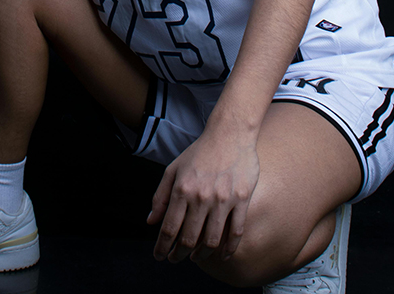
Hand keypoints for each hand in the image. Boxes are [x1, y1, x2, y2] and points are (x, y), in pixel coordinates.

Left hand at [147, 125, 259, 263]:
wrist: (229, 134)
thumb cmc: (199, 152)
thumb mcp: (173, 169)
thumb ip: (161, 196)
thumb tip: (151, 221)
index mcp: (182, 189)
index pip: (169, 228)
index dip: (162, 247)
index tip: (159, 256)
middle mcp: (201, 196)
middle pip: (189, 238)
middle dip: (179, 254)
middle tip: (175, 259)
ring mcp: (223, 199)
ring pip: (212, 240)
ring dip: (202, 255)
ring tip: (195, 257)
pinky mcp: (242, 199)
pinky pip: (236, 232)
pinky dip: (228, 249)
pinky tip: (222, 255)